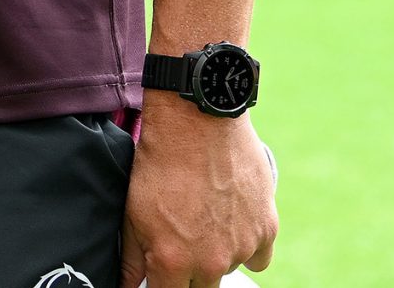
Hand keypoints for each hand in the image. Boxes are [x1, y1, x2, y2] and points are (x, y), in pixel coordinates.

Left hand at [122, 104, 277, 287]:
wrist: (198, 122)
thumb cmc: (159, 163)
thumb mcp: (132, 210)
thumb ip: (131, 258)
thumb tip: (127, 285)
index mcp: (173, 261)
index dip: (161, 285)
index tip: (160, 273)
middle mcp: (211, 262)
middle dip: (187, 274)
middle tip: (180, 242)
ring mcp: (242, 248)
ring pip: (228, 269)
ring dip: (216, 256)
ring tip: (202, 217)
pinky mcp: (267, 230)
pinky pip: (258, 257)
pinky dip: (247, 246)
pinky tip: (231, 221)